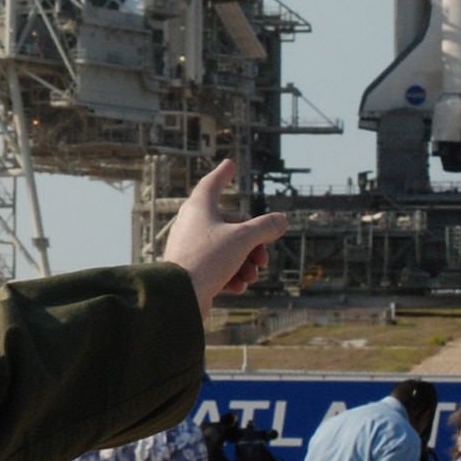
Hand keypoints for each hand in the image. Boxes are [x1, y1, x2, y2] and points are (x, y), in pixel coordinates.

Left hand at [160, 161, 290, 316]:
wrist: (178, 297)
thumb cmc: (207, 260)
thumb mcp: (243, 239)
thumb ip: (265, 228)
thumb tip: (281, 221)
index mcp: (199, 208)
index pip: (213, 184)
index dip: (223, 174)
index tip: (229, 164)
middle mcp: (193, 224)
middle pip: (232, 225)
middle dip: (254, 243)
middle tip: (263, 260)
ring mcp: (192, 248)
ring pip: (228, 249)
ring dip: (246, 263)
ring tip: (251, 277)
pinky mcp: (193, 271)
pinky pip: (218, 268)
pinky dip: (232, 276)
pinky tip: (239, 287)